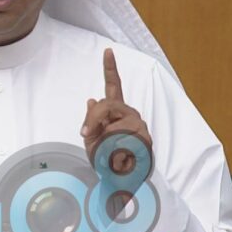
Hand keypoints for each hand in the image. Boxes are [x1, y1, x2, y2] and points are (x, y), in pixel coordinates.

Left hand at [80, 48, 152, 171]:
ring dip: (104, 143)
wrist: (121, 180)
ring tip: (109, 155)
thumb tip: (91, 99)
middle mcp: (130, 112)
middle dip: (93, 120)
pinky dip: (115, 153)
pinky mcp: (145, 138)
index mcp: (116, 110)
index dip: (110, 68)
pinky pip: (122, 141)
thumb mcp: (92, 139)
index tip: (107, 51)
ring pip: (113, 126)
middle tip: (85, 135)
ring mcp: (139, 124)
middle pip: (107, 105)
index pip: (113, 86)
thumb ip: (92, 120)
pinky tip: (120, 159)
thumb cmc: (106, 158)